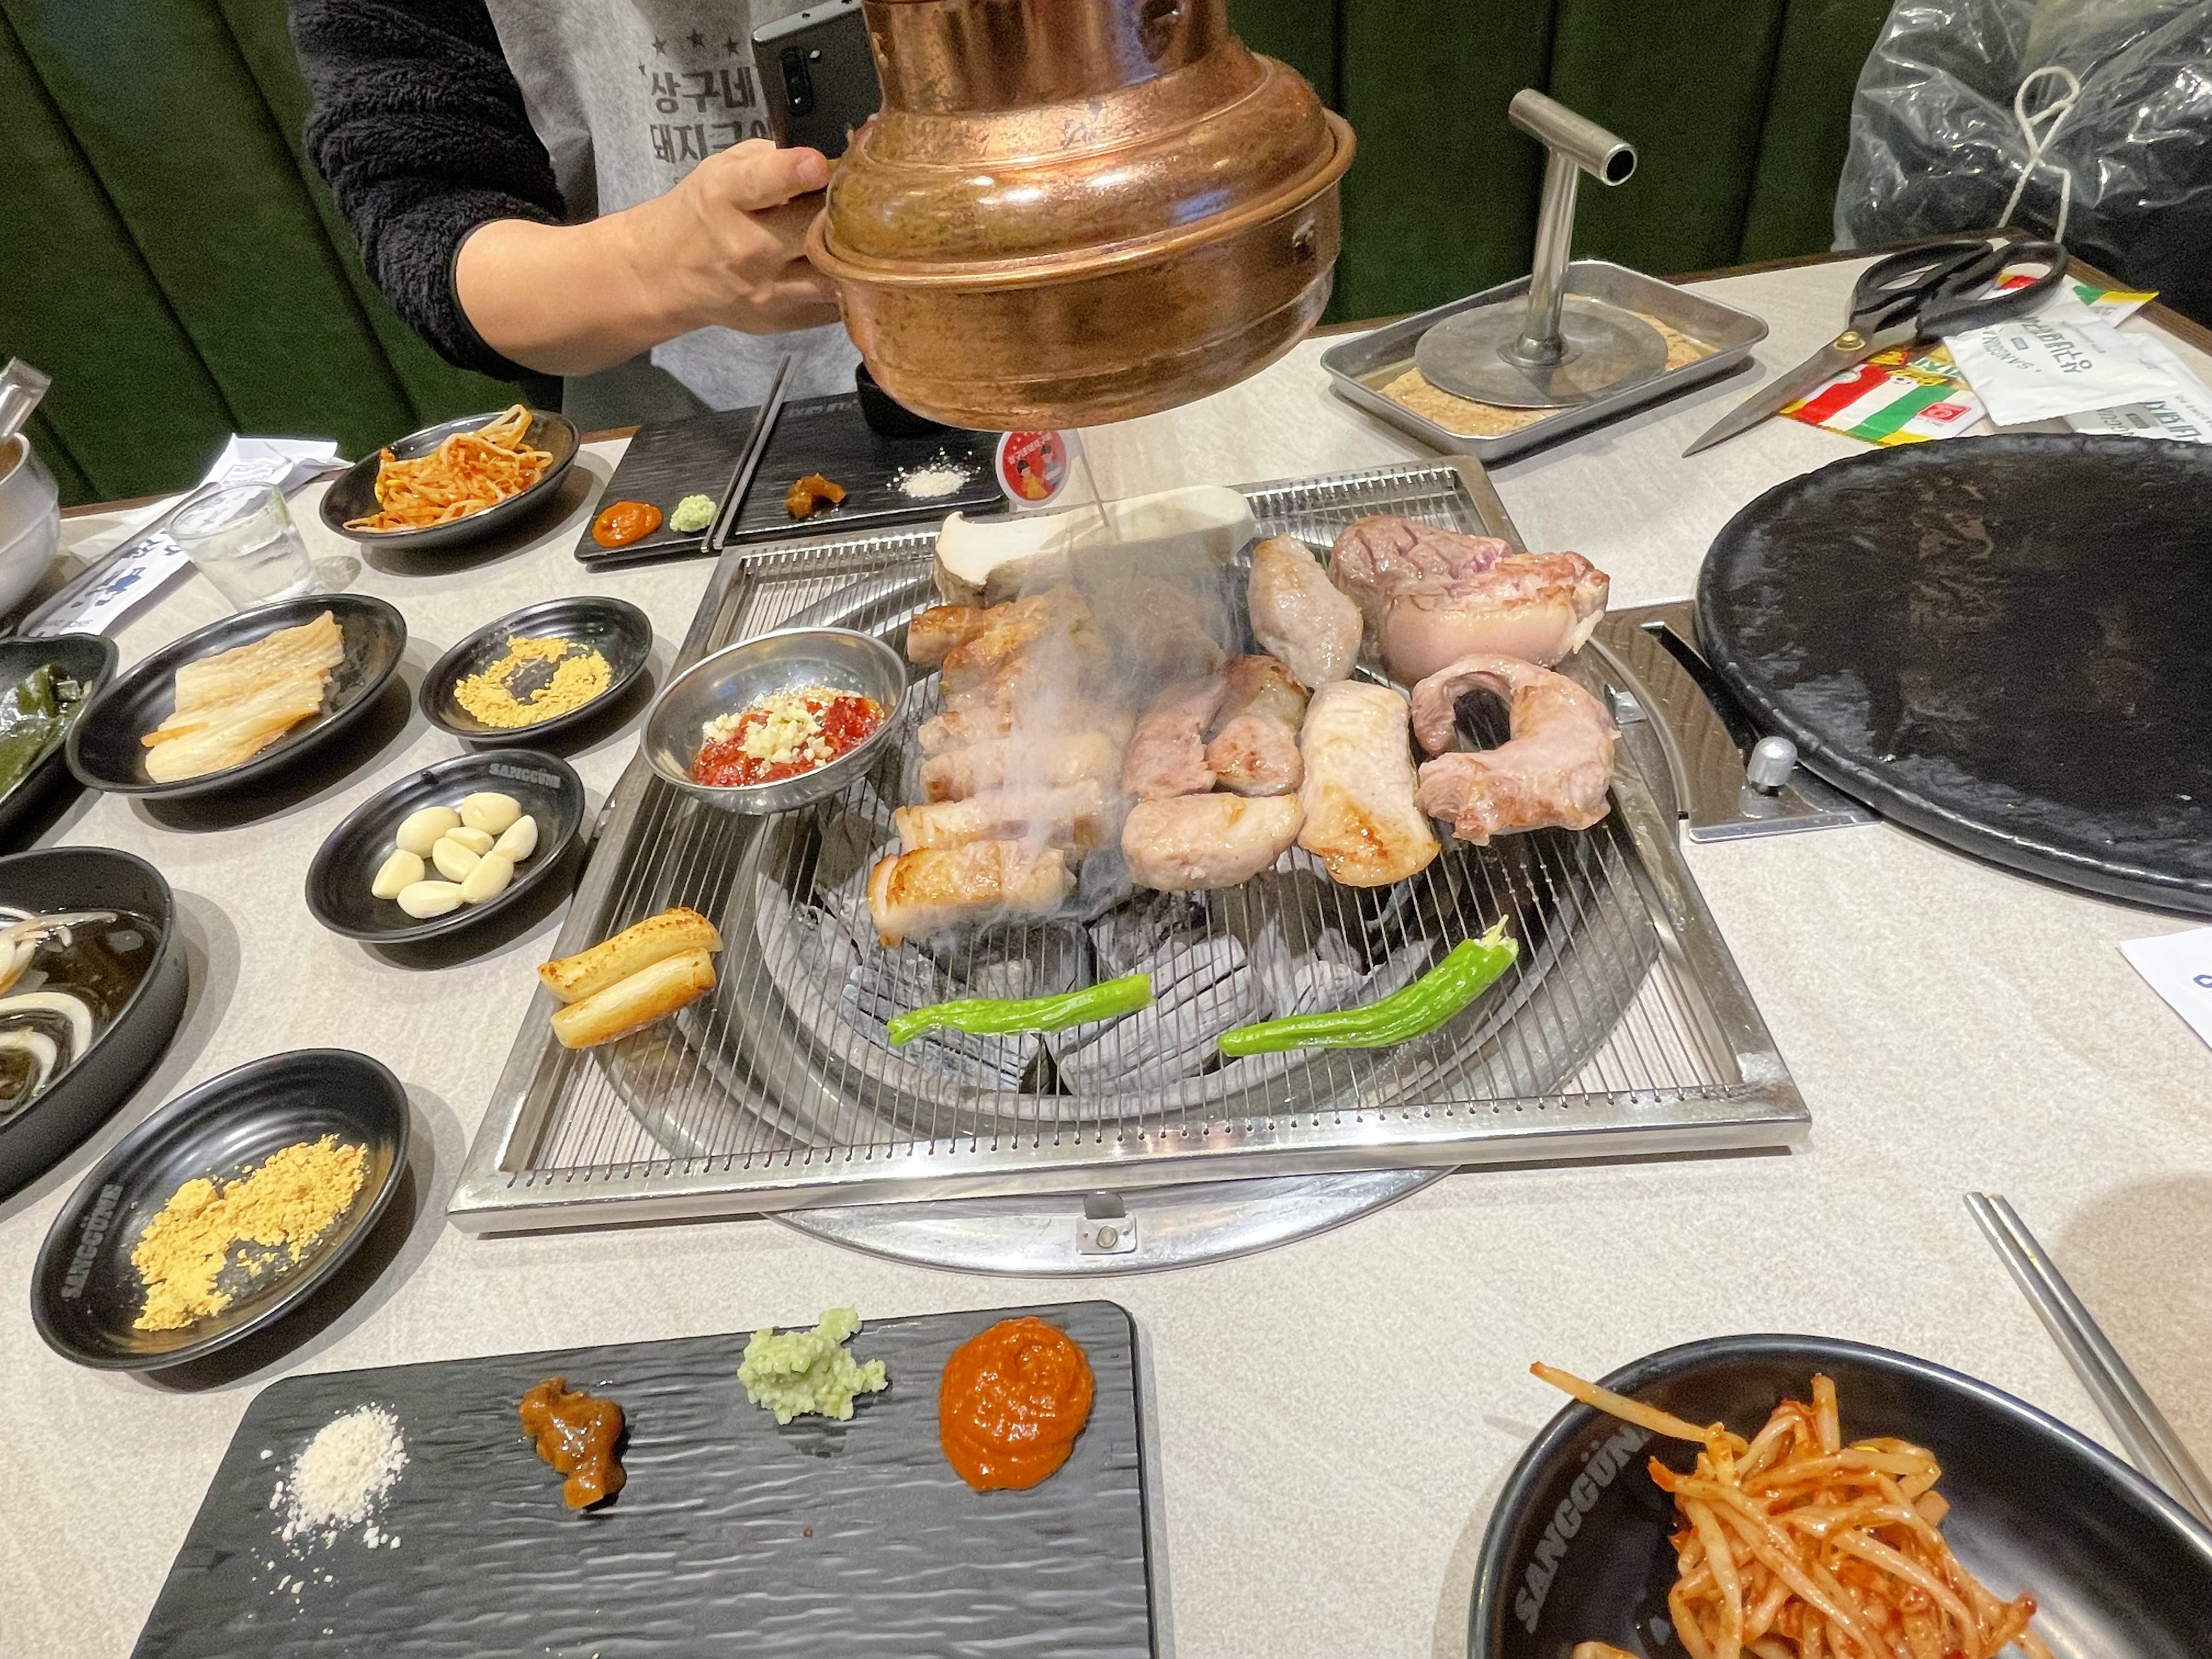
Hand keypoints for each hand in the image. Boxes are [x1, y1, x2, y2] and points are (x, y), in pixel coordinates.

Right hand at [623, 139, 842, 335]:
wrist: (665, 273)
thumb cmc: (703, 213)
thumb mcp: (722, 169)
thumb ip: (773, 159)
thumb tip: (830, 160)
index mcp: (726, 197)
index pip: (763, 183)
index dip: (796, 172)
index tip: (820, 166)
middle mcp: (746, 247)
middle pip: (815, 228)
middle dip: (846, 212)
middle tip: (861, 202)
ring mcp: (766, 290)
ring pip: (834, 273)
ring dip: (854, 255)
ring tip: (862, 239)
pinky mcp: (783, 320)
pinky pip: (834, 303)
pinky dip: (847, 285)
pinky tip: (843, 268)